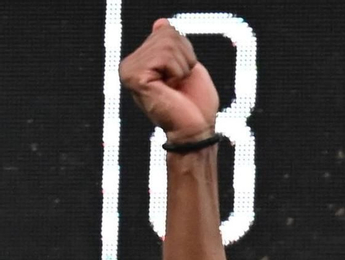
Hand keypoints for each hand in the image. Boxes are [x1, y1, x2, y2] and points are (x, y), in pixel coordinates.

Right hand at [118, 19, 217, 142]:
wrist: (196, 130)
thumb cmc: (195, 105)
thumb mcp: (187, 66)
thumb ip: (173, 46)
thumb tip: (160, 23)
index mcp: (140, 61)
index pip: (166, 32)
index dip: (186, 52)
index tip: (182, 76)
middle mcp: (129, 64)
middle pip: (167, 35)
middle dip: (185, 58)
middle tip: (181, 83)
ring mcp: (129, 70)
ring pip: (167, 44)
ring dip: (183, 67)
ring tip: (177, 86)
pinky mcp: (135, 77)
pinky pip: (165, 57)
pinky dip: (178, 72)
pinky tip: (171, 88)